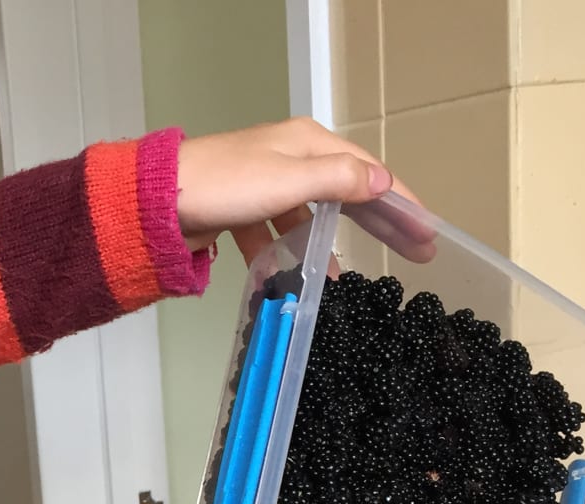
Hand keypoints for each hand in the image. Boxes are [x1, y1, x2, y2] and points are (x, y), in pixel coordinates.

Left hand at [175, 118, 433, 265]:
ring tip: (346, 281)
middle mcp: (289, 157)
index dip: (401, 199)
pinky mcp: (241, 208)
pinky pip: (275, 234)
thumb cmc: (224, 184)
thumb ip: (340, 181)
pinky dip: (286, 255)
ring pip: (309, 217)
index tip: (427, 230)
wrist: (157, 202)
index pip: (369, 170)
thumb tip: (383, 180)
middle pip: (346, 192)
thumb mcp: (291, 180)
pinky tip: (293, 280)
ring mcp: (264, 183)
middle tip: (413, 253)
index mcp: (307, 142)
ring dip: (326, 248)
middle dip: (378, 223)